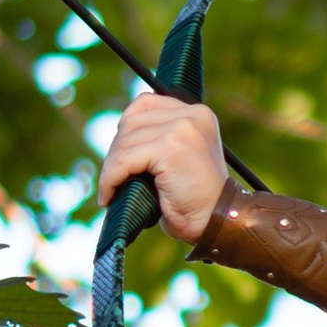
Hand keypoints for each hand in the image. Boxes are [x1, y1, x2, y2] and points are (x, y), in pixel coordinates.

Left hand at [98, 88, 228, 241]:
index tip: (120, 157)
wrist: (218, 223)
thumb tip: (119, 139)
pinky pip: (125, 160)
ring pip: (125, 141)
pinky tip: (109, 196)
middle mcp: (192, 115)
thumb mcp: (181, 159)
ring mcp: (182, 128)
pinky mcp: (170, 147)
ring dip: (111, 169)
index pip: (146, 104)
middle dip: (116, 152)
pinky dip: (110, 179)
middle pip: (131, 121)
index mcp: (197, 114)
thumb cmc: (195, 200)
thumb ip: (160, 139)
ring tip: (110, 191)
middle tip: (113, 179)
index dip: (126, 130)